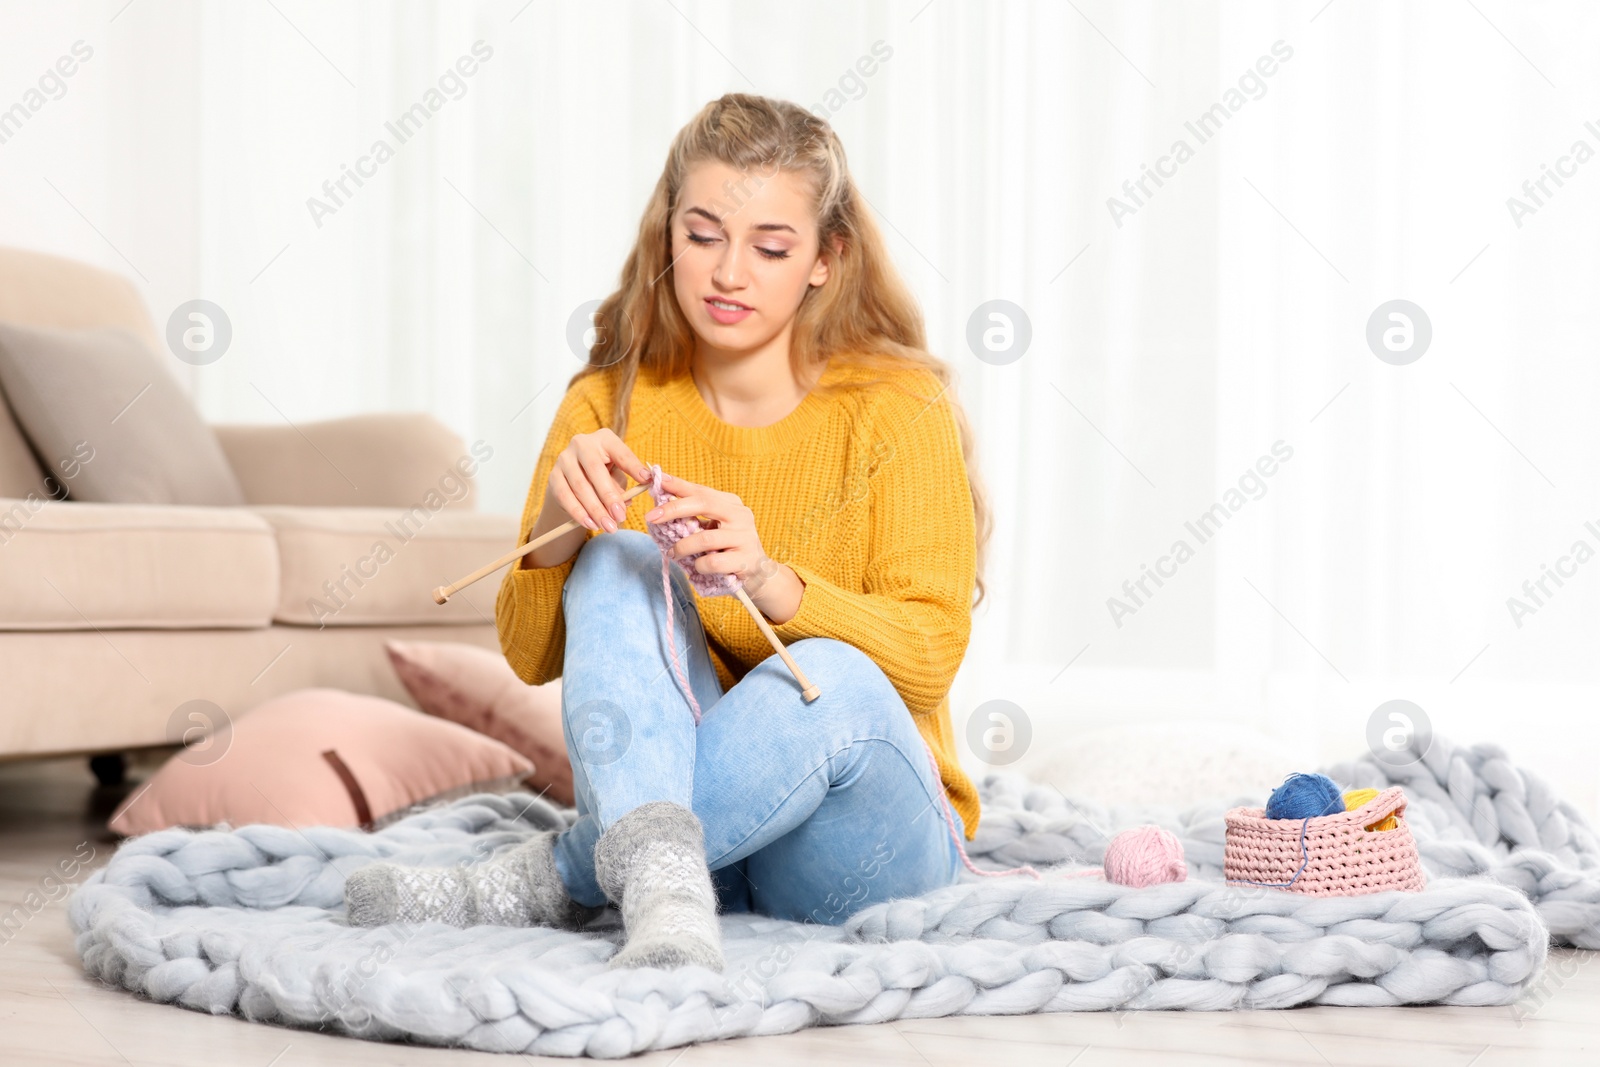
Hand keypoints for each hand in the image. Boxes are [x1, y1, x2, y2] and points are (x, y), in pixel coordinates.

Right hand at [544, 428, 649, 533]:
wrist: (573, 478)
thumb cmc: (604, 474)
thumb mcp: (617, 475)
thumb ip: (621, 485)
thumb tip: (626, 501)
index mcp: (604, 438)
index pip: (620, 452)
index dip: (633, 467)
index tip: (646, 481)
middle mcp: (581, 444)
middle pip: (595, 470)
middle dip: (609, 496)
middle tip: (621, 516)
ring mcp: (564, 459)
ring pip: (580, 487)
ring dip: (595, 510)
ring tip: (609, 526)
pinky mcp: (553, 476)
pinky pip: (565, 497)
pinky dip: (579, 513)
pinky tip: (591, 524)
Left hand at [644, 472, 773, 583]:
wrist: (758, 575)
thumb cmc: (727, 549)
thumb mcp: (712, 528)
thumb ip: (692, 517)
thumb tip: (660, 506)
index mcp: (731, 504)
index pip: (701, 490)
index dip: (678, 485)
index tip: (657, 480)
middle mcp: (741, 516)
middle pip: (704, 504)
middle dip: (674, 509)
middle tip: (652, 517)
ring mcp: (745, 538)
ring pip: (705, 538)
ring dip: (682, 547)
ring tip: (673, 554)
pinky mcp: (746, 560)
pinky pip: (712, 562)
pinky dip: (698, 566)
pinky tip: (697, 568)